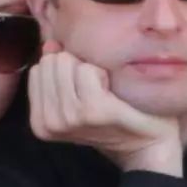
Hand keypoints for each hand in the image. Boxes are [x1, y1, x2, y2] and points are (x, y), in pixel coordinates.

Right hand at [28, 41, 182, 176]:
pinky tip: (113, 93)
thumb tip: (49, 43)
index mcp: (39, 123)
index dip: (63, 70)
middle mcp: (50, 123)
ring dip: (90, 70)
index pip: (37, 69)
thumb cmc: (114, 116)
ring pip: (68, 63)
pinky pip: (87, 70)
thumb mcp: (75, 96)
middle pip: (51, 62)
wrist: (148, 143)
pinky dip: (102, 74)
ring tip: (105, 93)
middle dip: (74, 67)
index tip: (81, 90)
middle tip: (95, 91)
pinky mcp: (93, 111)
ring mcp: (70, 118)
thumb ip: (55, 71)